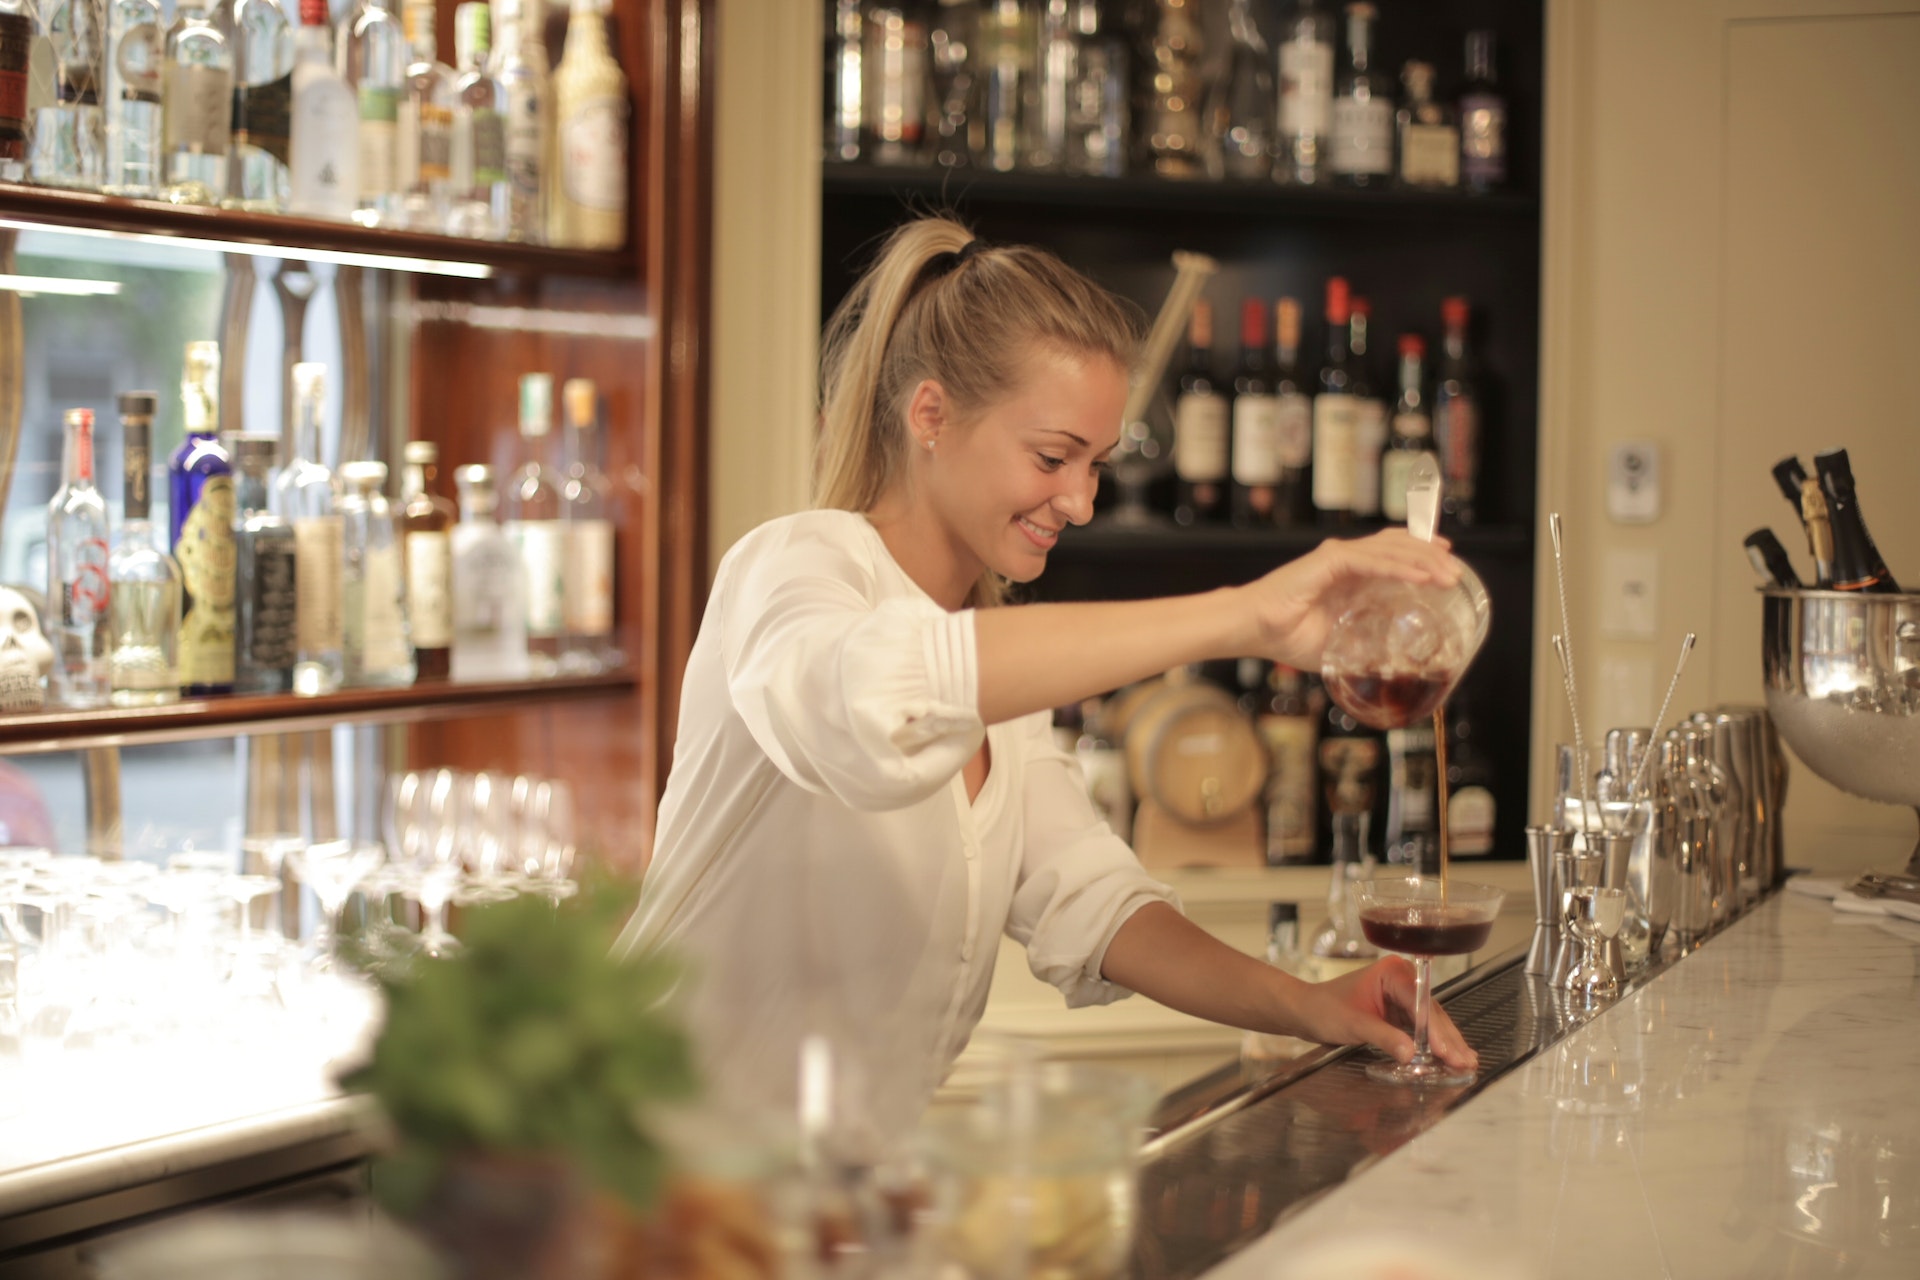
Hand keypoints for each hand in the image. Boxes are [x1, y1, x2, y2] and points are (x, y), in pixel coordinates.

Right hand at [1237, 529, 1462, 670]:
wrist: (1253, 629)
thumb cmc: (1286, 636)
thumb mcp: (1338, 644)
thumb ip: (1362, 646)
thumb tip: (1390, 665)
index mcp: (1349, 575)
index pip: (1393, 554)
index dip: (1422, 554)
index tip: (1448, 564)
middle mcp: (1346, 560)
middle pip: (1399, 546)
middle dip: (1432, 556)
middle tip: (1458, 573)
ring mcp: (1338, 557)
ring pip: (1391, 549)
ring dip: (1424, 560)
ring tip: (1449, 574)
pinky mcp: (1329, 560)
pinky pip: (1373, 561)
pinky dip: (1399, 568)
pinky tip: (1422, 577)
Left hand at [1288, 956, 1478, 1071]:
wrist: (1304, 1011)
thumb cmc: (1323, 1009)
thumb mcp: (1355, 1024)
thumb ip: (1384, 1037)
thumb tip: (1411, 1054)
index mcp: (1392, 972)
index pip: (1421, 1003)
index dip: (1435, 1031)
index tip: (1447, 1051)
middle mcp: (1402, 979)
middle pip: (1431, 1012)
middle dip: (1448, 1039)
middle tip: (1465, 1062)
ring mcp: (1402, 995)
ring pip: (1430, 1022)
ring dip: (1445, 1043)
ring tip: (1465, 1063)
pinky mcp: (1398, 1011)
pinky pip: (1420, 1029)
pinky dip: (1432, 1044)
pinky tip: (1448, 1057)